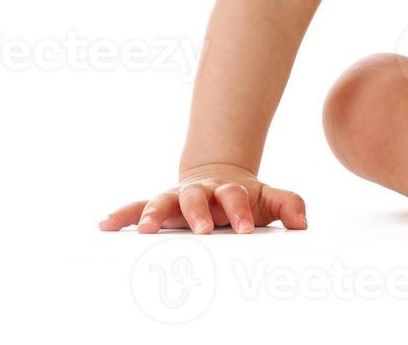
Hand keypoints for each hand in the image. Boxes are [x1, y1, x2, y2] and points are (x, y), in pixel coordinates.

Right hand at [97, 163, 306, 234]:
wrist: (219, 178)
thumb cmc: (245, 197)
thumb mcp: (268, 198)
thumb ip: (288, 205)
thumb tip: (302, 224)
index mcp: (227, 189)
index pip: (234, 197)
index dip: (241, 211)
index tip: (246, 229)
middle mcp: (199, 191)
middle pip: (195, 196)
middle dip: (197, 212)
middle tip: (202, 230)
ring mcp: (176, 197)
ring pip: (161, 200)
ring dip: (152, 213)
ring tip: (143, 229)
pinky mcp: (159, 205)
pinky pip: (136, 207)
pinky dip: (122, 214)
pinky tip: (106, 225)